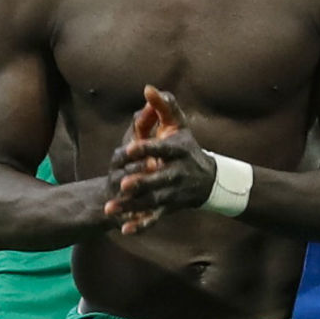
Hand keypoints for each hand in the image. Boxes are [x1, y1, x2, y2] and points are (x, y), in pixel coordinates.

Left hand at [102, 85, 215, 233]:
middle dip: (142, 183)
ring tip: (110, 209)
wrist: (210, 180)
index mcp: (179, 151)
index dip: (147, 149)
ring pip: (152, 200)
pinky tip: (125, 230)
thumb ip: (163, 107)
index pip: (163, 149)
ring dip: (132, 206)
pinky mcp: (169, 207)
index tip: (129, 149)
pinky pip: (155, 217)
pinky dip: (142, 225)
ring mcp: (174, 192)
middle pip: (159, 179)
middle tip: (122, 184)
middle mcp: (178, 173)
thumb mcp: (179, 125)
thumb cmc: (187, 147)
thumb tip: (148, 88)